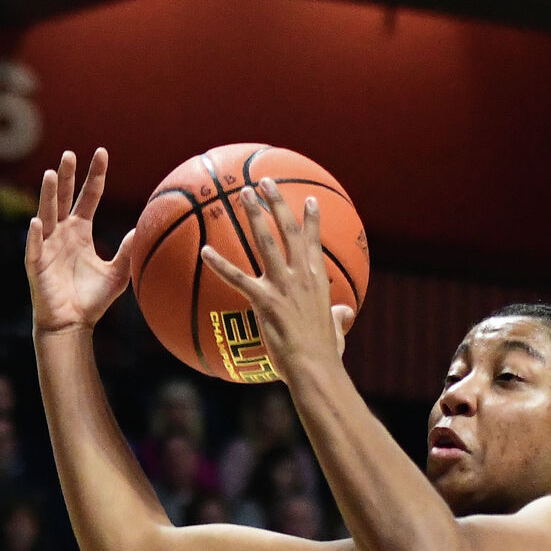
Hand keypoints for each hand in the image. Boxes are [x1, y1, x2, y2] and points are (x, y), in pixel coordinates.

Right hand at [25, 148, 133, 335]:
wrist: (72, 323)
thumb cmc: (91, 299)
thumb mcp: (117, 274)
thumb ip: (127, 251)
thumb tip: (143, 229)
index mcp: (80, 231)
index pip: (88, 197)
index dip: (95, 177)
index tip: (101, 153)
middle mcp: (62, 233)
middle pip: (64, 198)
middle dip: (67, 177)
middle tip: (70, 154)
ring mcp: (47, 246)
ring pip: (47, 215)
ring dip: (49, 195)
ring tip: (52, 174)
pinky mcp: (36, 264)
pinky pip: (35, 247)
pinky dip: (35, 236)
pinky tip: (37, 222)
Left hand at [197, 179, 350, 379]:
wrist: (315, 369)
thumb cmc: (326, 355)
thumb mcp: (337, 332)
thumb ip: (339, 318)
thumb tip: (346, 312)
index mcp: (318, 282)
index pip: (314, 243)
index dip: (311, 219)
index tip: (309, 199)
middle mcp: (301, 277)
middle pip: (288, 231)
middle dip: (277, 203)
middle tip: (266, 182)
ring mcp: (282, 286)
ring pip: (266, 242)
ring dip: (254, 215)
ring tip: (243, 194)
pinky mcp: (264, 301)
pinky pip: (237, 278)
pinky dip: (219, 264)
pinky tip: (204, 251)